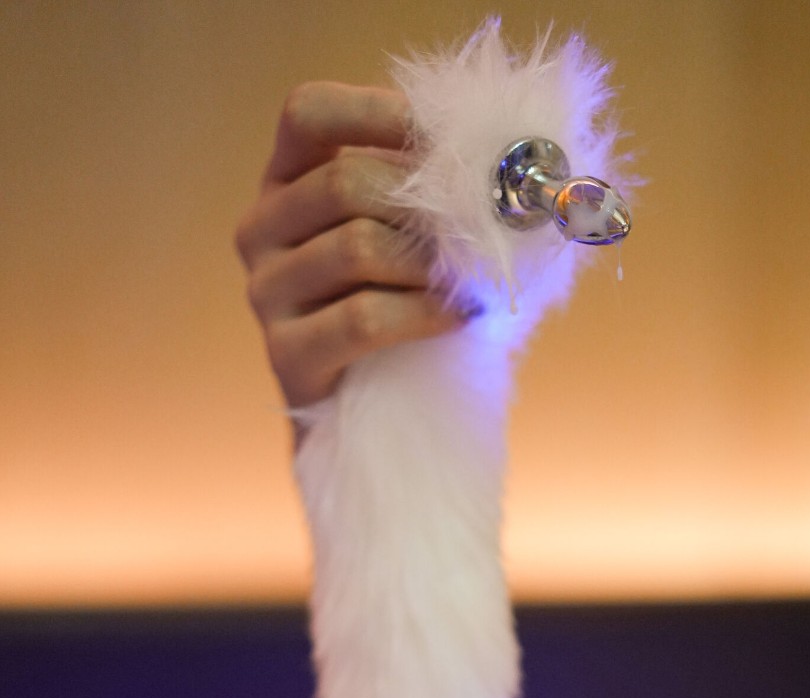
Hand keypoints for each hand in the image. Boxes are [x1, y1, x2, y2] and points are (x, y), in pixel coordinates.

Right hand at [234, 82, 466, 412]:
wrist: (379, 413)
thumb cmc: (404, 307)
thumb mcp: (405, 234)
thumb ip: (424, 188)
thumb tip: (488, 151)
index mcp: (285, 181)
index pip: (307, 113)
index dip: (376, 112)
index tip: (447, 136)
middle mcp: (260, 229)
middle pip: (344, 182)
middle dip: (425, 204)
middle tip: (482, 228)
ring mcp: (266, 293)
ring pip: (357, 247)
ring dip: (431, 264)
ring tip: (473, 281)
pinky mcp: (286, 355)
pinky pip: (363, 318)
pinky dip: (425, 313)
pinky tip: (460, 317)